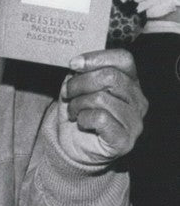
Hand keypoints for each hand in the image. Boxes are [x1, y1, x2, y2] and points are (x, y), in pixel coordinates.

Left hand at [56, 49, 146, 164]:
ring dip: (78, 103)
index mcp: (130, 82)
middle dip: (80, 83)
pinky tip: (81, 123)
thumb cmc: (79, 114)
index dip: (96, 58)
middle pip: (110, 76)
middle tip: (67, 93)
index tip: (73, 64)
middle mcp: (138, 100)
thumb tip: (77, 64)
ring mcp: (134, 121)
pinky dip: (83, 118)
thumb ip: (81, 74)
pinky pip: (100, 118)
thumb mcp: (77, 88)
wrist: (73, 147)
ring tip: (72, 111)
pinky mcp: (124, 140)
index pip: (123, 59)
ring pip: (102, 98)